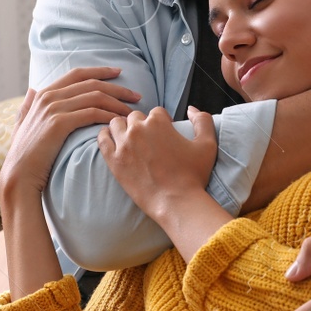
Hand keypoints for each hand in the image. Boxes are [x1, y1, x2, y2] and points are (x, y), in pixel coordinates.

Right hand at [1, 67, 141, 196]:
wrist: (19, 175)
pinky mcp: (59, 123)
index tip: (119, 72)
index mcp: (43, 94)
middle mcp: (48, 97)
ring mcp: (53, 108)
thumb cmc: (24, 154)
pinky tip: (120, 123)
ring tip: (132, 112)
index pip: (77, 74)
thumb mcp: (22, 124)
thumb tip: (31, 89)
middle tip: (136, 95)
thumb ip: (27, 106)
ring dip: (118, 103)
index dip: (100, 71)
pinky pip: (92, 113)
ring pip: (95, 97)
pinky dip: (109, 116)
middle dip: (117, 87)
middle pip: (91, 83)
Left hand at [97, 105, 217, 219]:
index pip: (157, 112)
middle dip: (143, 124)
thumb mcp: (207, 144)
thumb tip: (191, 109)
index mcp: (158, 122)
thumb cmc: (193, 175)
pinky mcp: (114, 160)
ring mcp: (123, 144)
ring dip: (124, 127)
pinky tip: (113, 140)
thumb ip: (203, 120)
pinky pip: (102, 139)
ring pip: (117, 123)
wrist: (176, 202)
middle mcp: (138, 129)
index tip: (165, 133)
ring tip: (131, 139)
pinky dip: (106, 136)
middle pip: (135, 116)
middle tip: (149, 139)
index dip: (163, 121)